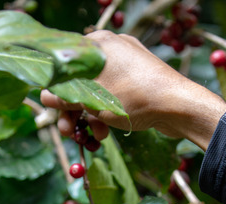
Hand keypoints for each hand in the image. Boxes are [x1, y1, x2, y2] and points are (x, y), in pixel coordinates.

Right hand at [41, 30, 225, 149]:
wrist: (181, 107)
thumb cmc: (134, 98)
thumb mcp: (92, 100)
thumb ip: (63, 97)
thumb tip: (44, 96)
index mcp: (98, 43)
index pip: (63, 62)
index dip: (54, 88)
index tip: (54, 110)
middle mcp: (112, 47)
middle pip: (79, 80)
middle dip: (72, 109)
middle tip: (68, 132)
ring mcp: (127, 63)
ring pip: (96, 90)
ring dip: (89, 115)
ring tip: (90, 137)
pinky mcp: (139, 79)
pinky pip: (113, 94)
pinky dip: (106, 112)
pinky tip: (106, 133)